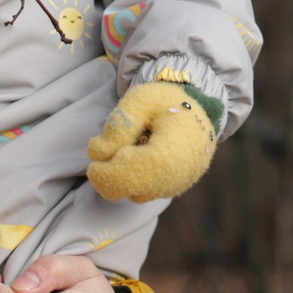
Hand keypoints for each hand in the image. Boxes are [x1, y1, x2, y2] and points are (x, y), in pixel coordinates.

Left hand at [86, 78, 219, 203]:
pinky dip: (135, 178)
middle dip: (109, 176)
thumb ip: (119, 124)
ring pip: (135, 193)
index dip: (105, 173)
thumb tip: (98, 154)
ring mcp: (177, 186)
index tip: (94, 161)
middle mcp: (176, 178)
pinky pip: (145, 192)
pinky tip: (140, 156)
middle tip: (104, 155)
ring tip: (129, 148)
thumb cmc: (167, 100)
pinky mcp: (175, 189)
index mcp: (169, 154)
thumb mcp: (141, 99)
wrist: (199, 107)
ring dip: (122, 176)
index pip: (128, 176)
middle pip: (128, 190)